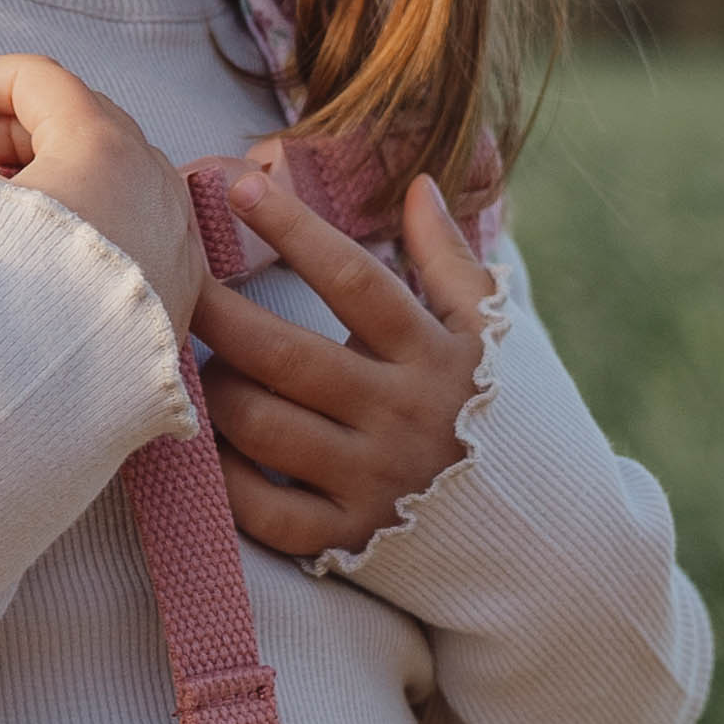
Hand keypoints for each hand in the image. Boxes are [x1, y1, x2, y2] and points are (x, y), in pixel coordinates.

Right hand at [0, 60, 204, 336]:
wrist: (60, 401)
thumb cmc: (8, 289)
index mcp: (104, 142)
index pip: (34, 78)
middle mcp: (154, 177)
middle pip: (71, 125)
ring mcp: (176, 234)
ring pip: (105, 179)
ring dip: (40, 183)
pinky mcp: (180, 290)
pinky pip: (131, 232)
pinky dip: (81, 228)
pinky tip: (38, 264)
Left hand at [194, 162, 495, 561]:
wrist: (549, 536)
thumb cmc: (508, 414)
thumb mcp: (493, 333)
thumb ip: (451, 259)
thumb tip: (421, 184)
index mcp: (434, 355)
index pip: (353, 279)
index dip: (294, 229)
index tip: (239, 187)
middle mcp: (401, 417)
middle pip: (286, 356)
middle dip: (219, 314)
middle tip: (174, 285)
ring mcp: (373, 482)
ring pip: (263, 427)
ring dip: (217, 390)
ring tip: (199, 366)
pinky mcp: (349, 539)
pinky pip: (265, 511)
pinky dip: (224, 476)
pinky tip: (207, 441)